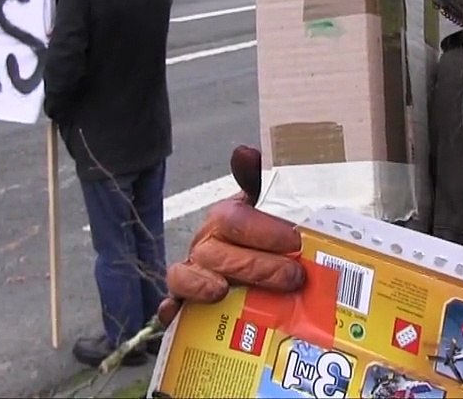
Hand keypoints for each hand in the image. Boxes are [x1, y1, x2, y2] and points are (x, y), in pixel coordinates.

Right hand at [156, 145, 303, 325]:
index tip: (294, 241)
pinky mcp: (182, 305)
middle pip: (218, 253)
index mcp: (225, 221)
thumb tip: (244, 151)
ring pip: (187, 276)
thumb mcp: (264, 212)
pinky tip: (176, 312)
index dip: (263, 230)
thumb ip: (258, 181)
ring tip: (225, 293)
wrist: (244, 280)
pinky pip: (169, 305)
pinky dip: (170, 308)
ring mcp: (192, 276)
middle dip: (256, 266)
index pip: (235, 219)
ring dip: (204, 285)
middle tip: (292, 277)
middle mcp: (205, 246)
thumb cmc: (258, 244)